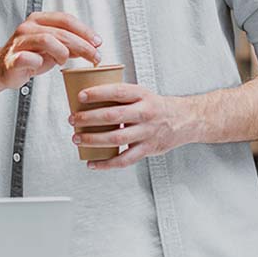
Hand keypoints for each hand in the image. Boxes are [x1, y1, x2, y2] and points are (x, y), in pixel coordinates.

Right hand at [0, 12, 101, 89]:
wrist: (2, 69)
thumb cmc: (29, 56)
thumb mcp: (53, 48)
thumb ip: (70, 44)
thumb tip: (92, 46)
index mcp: (39, 20)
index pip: (66, 19)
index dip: (84, 30)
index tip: (98, 42)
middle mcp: (28, 27)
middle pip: (61, 31)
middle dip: (82, 45)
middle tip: (95, 57)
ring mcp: (19, 42)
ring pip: (47, 40)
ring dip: (62, 52)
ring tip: (65, 62)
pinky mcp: (12, 58)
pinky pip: (28, 58)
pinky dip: (39, 63)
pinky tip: (41, 66)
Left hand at [69, 83, 192, 168]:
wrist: (184, 120)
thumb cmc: (155, 105)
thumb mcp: (141, 93)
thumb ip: (119, 96)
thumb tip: (87, 97)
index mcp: (142, 95)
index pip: (117, 92)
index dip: (98, 94)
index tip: (80, 96)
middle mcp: (145, 113)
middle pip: (113, 116)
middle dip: (89, 118)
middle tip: (73, 119)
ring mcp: (147, 132)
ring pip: (116, 138)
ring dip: (93, 140)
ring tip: (77, 139)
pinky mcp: (148, 149)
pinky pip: (125, 160)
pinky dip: (106, 164)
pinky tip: (92, 163)